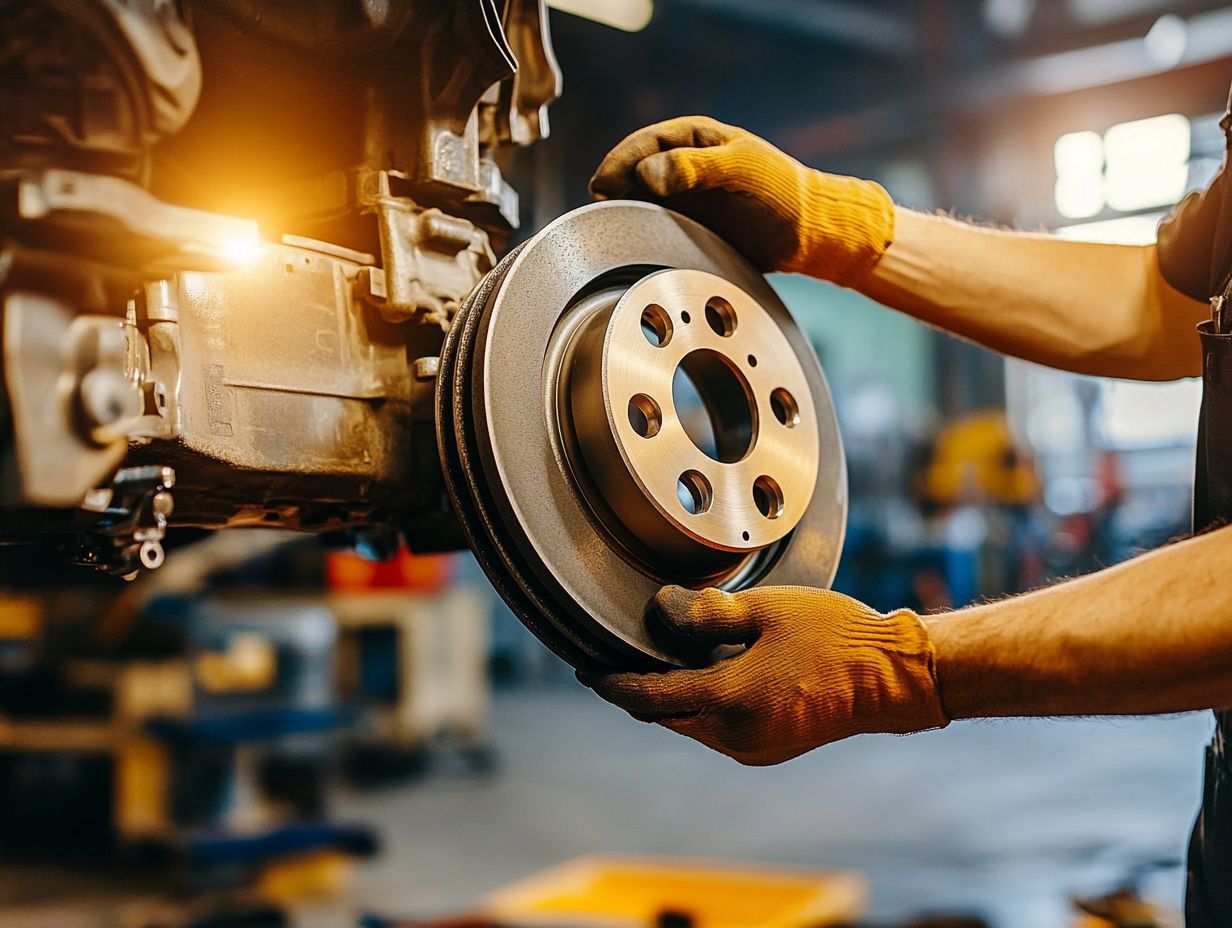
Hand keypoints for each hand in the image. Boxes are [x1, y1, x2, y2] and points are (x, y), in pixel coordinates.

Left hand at [582, 585, 948, 765]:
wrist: (892, 677)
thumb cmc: (835, 636)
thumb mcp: (766, 610)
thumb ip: (707, 614)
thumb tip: (661, 611)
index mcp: (729, 700)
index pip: (648, 697)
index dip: (612, 683)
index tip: (587, 669)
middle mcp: (735, 735)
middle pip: (664, 714)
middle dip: (639, 690)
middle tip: (620, 658)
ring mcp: (753, 748)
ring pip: (690, 724)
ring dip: (674, 697)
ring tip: (670, 658)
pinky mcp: (769, 749)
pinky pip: (718, 729)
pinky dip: (704, 705)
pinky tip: (713, 674)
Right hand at [589, 116, 894, 283]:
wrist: (805, 231)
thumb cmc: (779, 191)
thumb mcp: (739, 170)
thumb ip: (694, 168)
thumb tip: (648, 173)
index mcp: (693, 139)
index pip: (644, 144)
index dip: (620, 162)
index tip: (603, 183)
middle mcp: (680, 167)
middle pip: (633, 174)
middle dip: (615, 189)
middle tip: (600, 210)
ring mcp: (681, 198)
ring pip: (640, 203)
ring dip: (625, 214)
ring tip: (612, 228)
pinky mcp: (686, 227)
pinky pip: (654, 229)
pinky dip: (641, 235)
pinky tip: (633, 246)